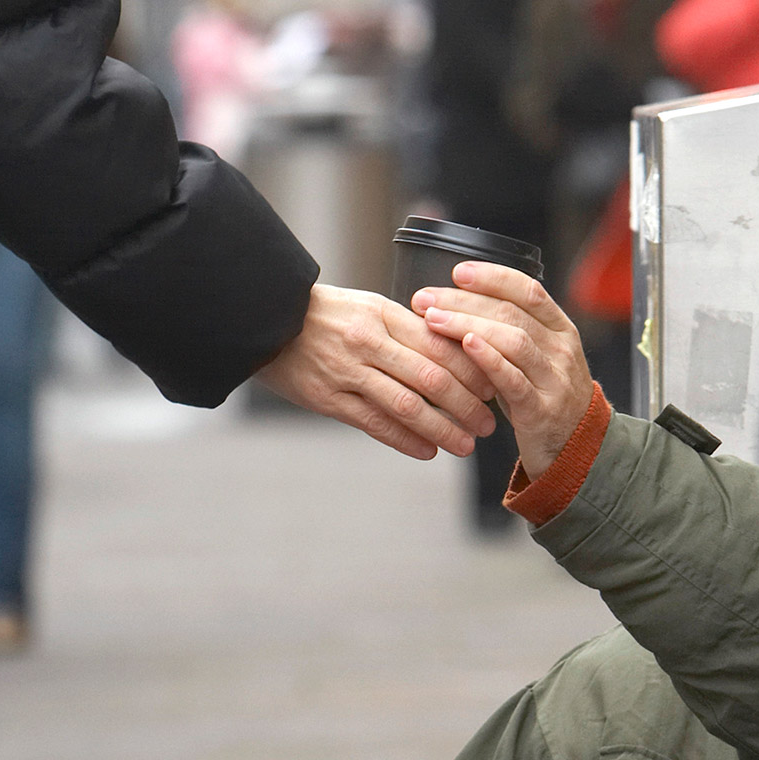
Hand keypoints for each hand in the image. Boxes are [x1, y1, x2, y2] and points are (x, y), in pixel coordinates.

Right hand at [254, 285, 497, 458]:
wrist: (264, 318)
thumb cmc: (325, 315)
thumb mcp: (368, 307)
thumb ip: (408, 329)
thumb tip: (457, 352)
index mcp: (383, 314)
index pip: (440, 344)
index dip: (472, 369)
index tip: (494, 387)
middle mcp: (368, 342)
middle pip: (430, 377)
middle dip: (466, 405)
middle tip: (488, 424)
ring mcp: (346, 372)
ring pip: (406, 405)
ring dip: (442, 429)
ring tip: (464, 445)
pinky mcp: (327, 399)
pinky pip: (374, 424)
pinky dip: (404, 440)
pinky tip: (427, 451)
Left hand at [414, 264, 594, 479]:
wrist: (576, 449)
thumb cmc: (543, 399)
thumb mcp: (534, 360)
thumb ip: (508, 333)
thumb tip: (456, 305)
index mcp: (560, 329)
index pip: (528, 290)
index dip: (492, 277)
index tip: (458, 272)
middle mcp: (561, 349)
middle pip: (512, 313)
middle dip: (465, 301)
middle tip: (426, 299)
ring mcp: (555, 379)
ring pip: (513, 340)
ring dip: (468, 325)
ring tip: (434, 320)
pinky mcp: (542, 409)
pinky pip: (513, 380)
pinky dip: (488, 360)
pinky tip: (465, 345)